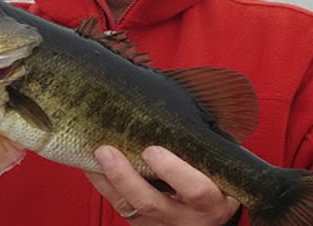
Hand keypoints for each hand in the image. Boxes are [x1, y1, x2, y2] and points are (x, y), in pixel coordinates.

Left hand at [85, 145, 239, 224]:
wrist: (211, 214)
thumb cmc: (217, 177)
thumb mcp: (221, 166)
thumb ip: (206, 146)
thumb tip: (179, 100)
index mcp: (215, 200)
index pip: (196, 189)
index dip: (173, 171)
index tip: (152, 150)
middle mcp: (189, 218)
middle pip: (153, 202)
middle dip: (127, 177)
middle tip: (107, 151)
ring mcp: (163, 224)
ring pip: (131, 207)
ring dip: (109, 180)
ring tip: (95, 153)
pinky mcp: (145, 225)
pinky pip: (120, 208)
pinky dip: (103, 185)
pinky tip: (90, 164)